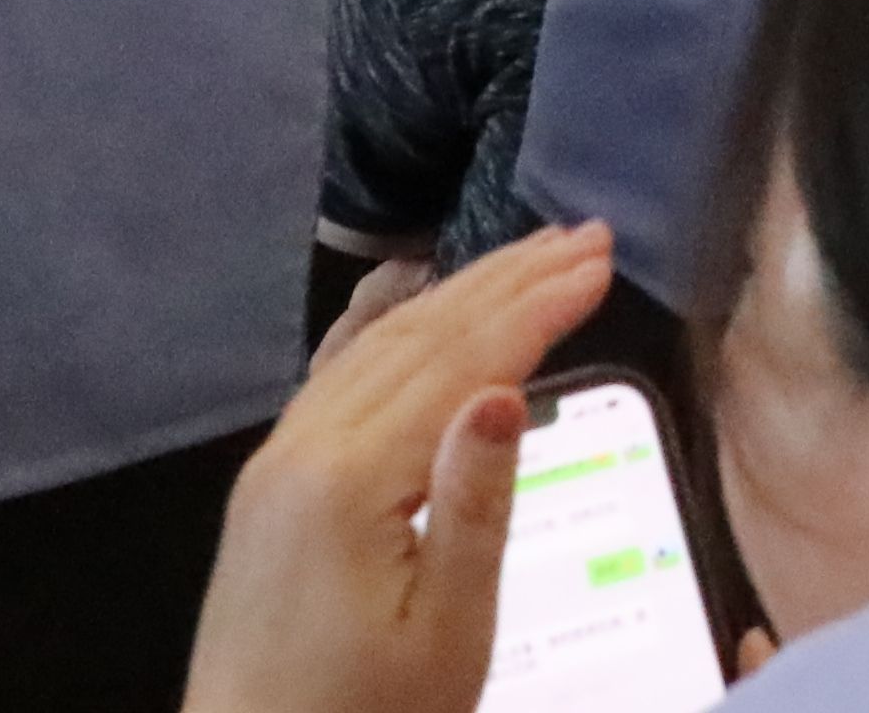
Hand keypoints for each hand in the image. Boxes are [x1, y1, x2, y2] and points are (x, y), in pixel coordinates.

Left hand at [179, 220, 612, 712]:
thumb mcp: (448, 634)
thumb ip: (477, 506)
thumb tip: (505, 389)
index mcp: (349, 479)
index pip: (461, 362)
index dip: (536, 307)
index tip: (601, 257)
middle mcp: (301, 450)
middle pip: (417, 336)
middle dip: (506, 280)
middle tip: (582, 234)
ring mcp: (276, 465)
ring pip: (375, 348)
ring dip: (457, 296)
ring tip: (527, 259)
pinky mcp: (268, 490)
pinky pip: (340, 380)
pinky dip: (400, 334)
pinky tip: (423, 316)